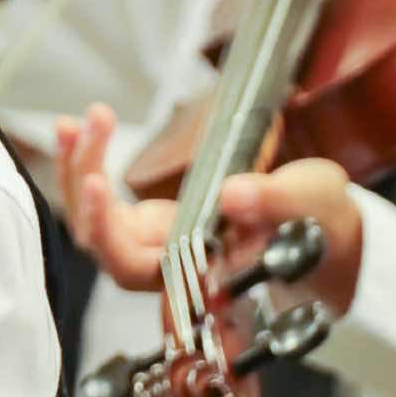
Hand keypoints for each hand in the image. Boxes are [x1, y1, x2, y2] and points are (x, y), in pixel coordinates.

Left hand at [57, 105, 364, 312]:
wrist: (320, 226)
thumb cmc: (320, 223)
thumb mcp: (314, 203)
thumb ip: (279, 202)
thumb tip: (236, 194)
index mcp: (201, 273)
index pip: (139, 269)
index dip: (109, 235)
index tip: (97, 187)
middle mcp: (167, 264)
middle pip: (101, 240)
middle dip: (83, 185)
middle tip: (85, 130)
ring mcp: (151, 242)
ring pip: (94, 218)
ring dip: (78, 167)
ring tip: (75, 123)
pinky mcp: (144, 220)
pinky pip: (101, 197)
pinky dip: (88, 161)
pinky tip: (81, 127)